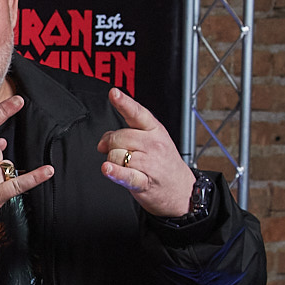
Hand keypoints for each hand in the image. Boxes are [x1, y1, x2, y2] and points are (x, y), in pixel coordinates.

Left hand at [96, 88, 195, 216]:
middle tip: (116, 151)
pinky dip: (114, 172)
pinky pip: (125, 174)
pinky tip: (108, 169)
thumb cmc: (162, 164)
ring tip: (126, 166)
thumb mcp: (150, 142)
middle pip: (119, 136)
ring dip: (113, 161)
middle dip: (110, 144)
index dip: (124, 102)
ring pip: (116, 155)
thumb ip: (126, 134)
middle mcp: (153, 144)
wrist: (182, 190)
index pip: (137, 113)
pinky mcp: (144, 182)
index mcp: (155, 130)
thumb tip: (102, 142)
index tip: (114, 93)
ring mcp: (150, 163)